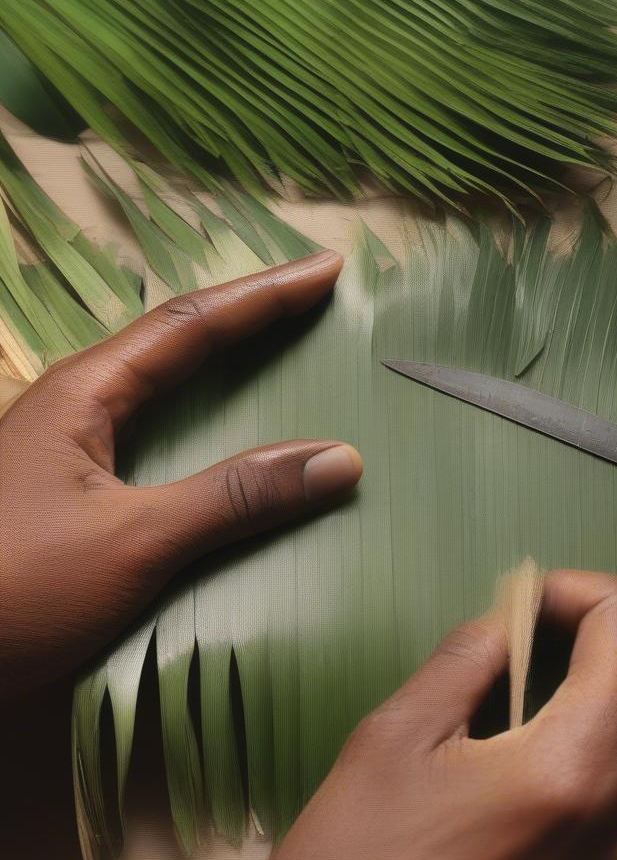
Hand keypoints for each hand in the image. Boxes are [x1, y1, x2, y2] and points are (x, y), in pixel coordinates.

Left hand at [0, 251, 361, 697]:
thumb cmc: (14, 589)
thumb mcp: (133, 540)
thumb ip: (234, 497)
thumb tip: (341, 459)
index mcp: (84, 394)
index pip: (190, 324)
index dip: (264, 294)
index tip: (327, 270)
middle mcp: (79, 408)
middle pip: (179, 342)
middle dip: (250, 316)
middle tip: (314, 301)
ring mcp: (76, 453)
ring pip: (168, 391)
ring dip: (230, 367)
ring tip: (286, 354)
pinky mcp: (80, 497)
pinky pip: (163, 440)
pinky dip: (213, 428)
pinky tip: (235, 445)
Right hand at [190, 571, 616, 859]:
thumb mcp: (393, 736)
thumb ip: (466, 660)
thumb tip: (509, 622)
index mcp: (578, 766)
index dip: (577, 594)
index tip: (532, 606)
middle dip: (581, 669)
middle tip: (510, 680)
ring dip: (604, 743)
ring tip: (528, 756)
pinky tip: (563, 833)